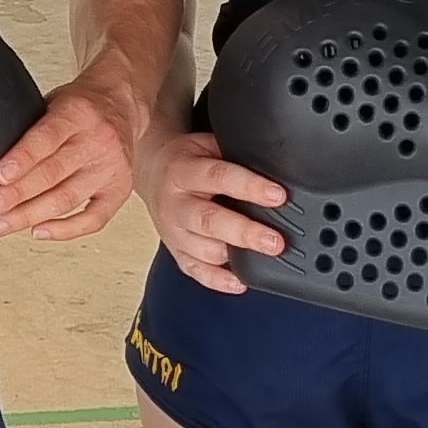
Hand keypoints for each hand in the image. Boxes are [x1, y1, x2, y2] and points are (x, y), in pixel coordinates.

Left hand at [0, 66, 143, 239]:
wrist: (119, 105)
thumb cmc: (81, 107)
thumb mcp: (51, 103)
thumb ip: (29, 130)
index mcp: (77, 113)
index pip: (46, 139)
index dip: (21, 160)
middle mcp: (98, 140)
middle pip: (53, 175)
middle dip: (15, 196)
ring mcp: (111, 167)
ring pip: (67, 199)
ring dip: (30, 216)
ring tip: (2, 224)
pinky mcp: (120, 189)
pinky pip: (93, 219)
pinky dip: (65, 230)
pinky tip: (39, 230)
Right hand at [138, 129, 284, 293]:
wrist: (149, 173)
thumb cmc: (185, 161)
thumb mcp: (205, 145)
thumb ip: (234, 155)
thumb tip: (274, 162)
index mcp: (184, 171)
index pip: (219, 177)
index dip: (250, 187)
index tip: (277, 196)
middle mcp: (176, 203)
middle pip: (210, 221)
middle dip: (245, 233)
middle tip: (275, 241)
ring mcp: (173, 231)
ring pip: (203, 250)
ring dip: (235, 258)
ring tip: (264, 259)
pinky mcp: (174, 251)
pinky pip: (194, 270)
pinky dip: (217, 280)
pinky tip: (239, 282)